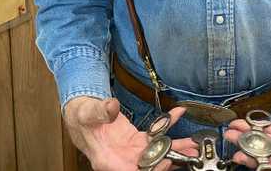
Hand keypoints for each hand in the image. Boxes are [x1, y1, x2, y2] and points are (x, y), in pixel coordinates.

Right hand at [63, 98, 196, 170]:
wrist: (81, 112)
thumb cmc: (80, 117)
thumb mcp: (86, 113)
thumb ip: (100, 111)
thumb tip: (112, 107)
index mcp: (106, 159)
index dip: (151, 170)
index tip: (165, 162)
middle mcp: (120, 159)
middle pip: (149, 166)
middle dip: (170, 160)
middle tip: (188, 153)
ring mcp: (130, 151)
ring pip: (156, 154)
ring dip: (174, 149)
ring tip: (190, 144)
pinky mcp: (135, 141)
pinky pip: (154, 137)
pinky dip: (166, 127)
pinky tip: (176, 117)